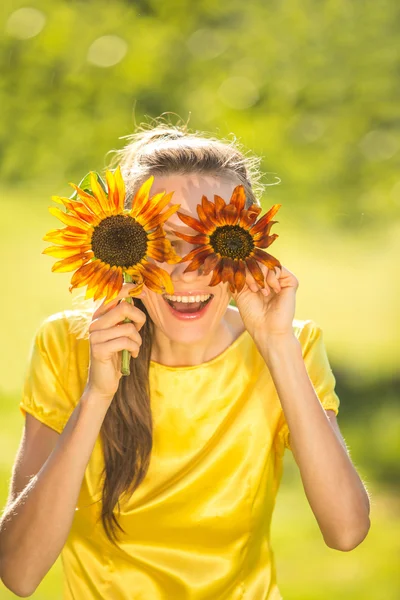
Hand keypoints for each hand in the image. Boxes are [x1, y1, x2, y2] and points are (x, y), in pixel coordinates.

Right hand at [85, 282, 146, 402]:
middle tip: (139, 329)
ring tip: (134, 347)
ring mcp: (95, 336)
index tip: (143, 291)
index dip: (130, 289)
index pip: (113, 293)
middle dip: (139, 319)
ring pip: (128, 327)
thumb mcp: (121, 332)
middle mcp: (94, 322)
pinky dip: (134, 349)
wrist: (103, 381)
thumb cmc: (116, 354)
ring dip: (138, 339)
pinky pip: (126, 341)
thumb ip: (126, 315)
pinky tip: (131, 355)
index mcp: (99, 315)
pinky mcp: (99, 349)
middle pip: (124, 307)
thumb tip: (141, 294)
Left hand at [231, 264, 298, 340]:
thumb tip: (235, 262)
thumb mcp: (239, 292)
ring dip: (261, 275)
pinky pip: (279, 268)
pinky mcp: (291, 282)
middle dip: (251, 272)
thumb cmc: (252, 315)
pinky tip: (272, 290)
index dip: (243, 270)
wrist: (266, 329)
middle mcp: (269, 279)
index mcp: (258, 280)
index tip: (241, 284)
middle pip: (258, 261)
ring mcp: (280, 280)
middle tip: (253, 288)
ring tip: (262, 291)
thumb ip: (238, 276)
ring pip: (267, 263)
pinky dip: (272, 277)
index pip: (250, 263)